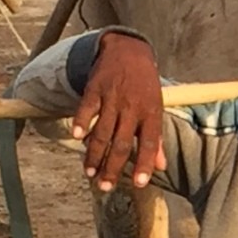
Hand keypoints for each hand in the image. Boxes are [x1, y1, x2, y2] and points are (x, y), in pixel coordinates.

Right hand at [75, 32, 166, 190]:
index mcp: (150, 113)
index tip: (138, 183)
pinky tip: (76, 137)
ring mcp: (113, 97)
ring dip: (94, 154)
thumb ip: (156, 139)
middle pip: (121, 143)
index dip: (144, 163)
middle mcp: (132, 107)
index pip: (149, 143)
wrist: (129, 49)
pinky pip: (87, 108)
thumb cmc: (144, 84)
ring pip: (102, 131)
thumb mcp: (155, 108)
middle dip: (112, 167)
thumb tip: (161, 166)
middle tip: (105, 187)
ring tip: (90, 173)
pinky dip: (81, 122)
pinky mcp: (95, 88)